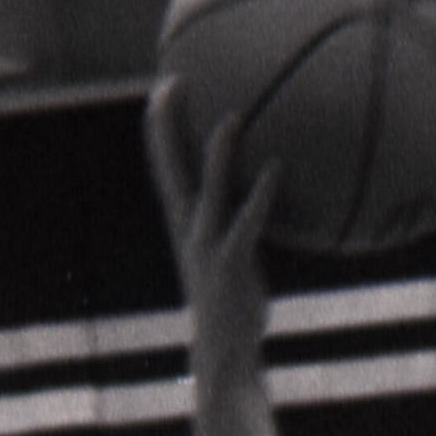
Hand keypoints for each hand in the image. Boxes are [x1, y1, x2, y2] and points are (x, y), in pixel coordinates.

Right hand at [145, 83, 277, 369]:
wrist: (222, 354)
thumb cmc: (231, 303)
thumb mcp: (227, 255)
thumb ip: (234, 221)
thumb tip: (257, 190)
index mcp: (182, 222)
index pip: (163, 163)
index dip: (160, 125)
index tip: (164, 85)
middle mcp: (187, 228)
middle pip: (169, 166)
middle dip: (166, 124)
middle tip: (170, 81)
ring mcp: (207, 246)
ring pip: (208, 190)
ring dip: (217, 155)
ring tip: (232, 117)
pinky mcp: (232, 263)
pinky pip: (247, 222)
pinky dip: (259, 195)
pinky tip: (275, 168)